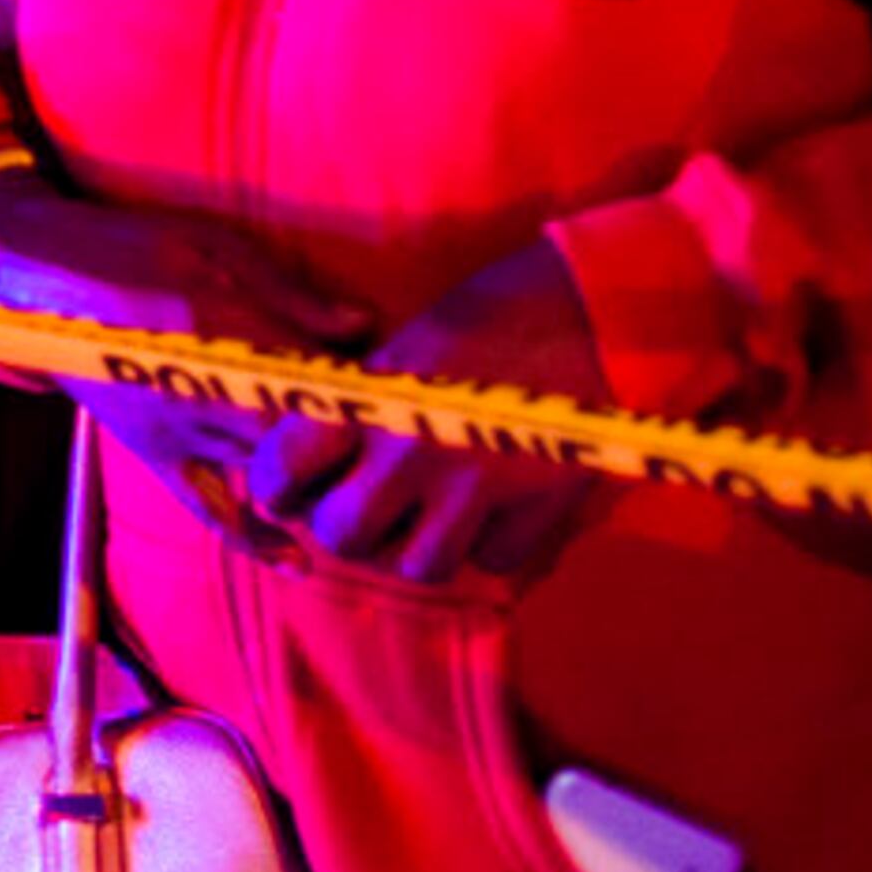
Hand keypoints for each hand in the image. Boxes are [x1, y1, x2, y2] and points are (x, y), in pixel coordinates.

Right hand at [0, 172, 376, 533]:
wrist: (32, 276)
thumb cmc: (125, 244)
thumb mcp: (210, 242)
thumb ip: (287, 291)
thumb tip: (365, 327)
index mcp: (212, 329)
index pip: (308, 382)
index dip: (364, 402)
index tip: (413, 406)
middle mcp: (196, 391)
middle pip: (297, 439)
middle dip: (353, 451)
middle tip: (406, 451)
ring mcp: (173, 430)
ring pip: (267, 476)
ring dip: (320, 485)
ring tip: (375, 488)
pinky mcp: (154, 453)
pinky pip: (207, 508)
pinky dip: (252, 537)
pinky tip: (296, 559)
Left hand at [244, 237, 608, 585]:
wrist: (593, 306)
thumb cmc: (488, 314)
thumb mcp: (402, 350)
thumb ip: (358, 409)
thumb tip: (317, 458)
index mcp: (368, 401)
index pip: (282, 472)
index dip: (278, 489)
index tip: (290, 488)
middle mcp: (410, 451)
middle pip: (343, 536)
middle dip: (346, 527)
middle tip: (363, 506)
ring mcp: (477, 488)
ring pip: (418, 565)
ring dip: (417, 547)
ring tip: (428, 515)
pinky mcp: (537, 511)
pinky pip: (490, 559)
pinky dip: (485, 543)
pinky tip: (491, 508)